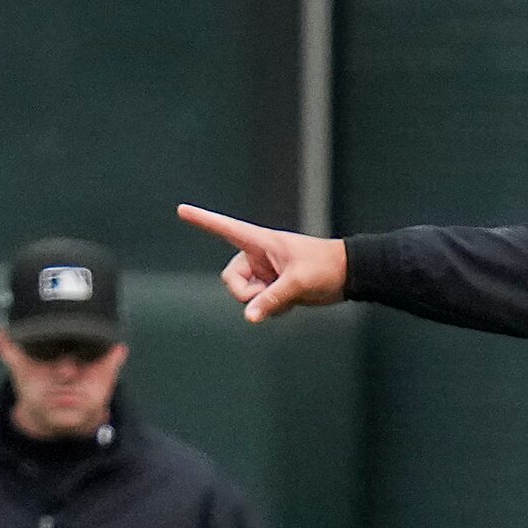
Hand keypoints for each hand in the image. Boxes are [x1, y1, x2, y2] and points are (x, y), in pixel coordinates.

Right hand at [178, 205, 348, 322]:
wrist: (346, 275)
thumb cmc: (324, 268)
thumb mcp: (298, 283)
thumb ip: (272, 300)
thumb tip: (249, 318)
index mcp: (260, 242)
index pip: (225, 228)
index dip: (203, 220)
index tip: (180, 210)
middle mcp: (257, 256)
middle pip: (231, 280)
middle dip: (247, 295)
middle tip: (270, 296)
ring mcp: (263, 273)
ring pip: (245, 296)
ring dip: (263, 303)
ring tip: (288, 296)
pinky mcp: (271, 288)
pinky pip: (259, 304)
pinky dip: (272, 308)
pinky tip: (292, 302)